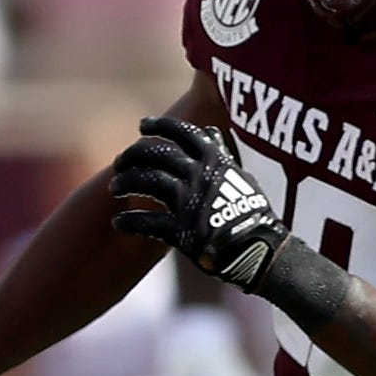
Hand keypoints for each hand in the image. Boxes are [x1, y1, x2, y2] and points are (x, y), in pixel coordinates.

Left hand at [107, 118, 286, 288]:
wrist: (260, 251)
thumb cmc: (251, 214)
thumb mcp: (241, 177)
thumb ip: (220, 155)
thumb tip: (209, 132)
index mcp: (214, 160)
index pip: (183, 132)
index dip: (160, 125)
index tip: (144, 124)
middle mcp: (198, 175)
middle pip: (156, 153)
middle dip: (134, 154)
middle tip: (121, 161)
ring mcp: (188, 202)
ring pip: (146, 181)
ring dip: (125, 182)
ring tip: (115, 187)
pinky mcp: (180, 230)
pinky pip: (145, 221)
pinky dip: (128, 221)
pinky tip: (118, 222)